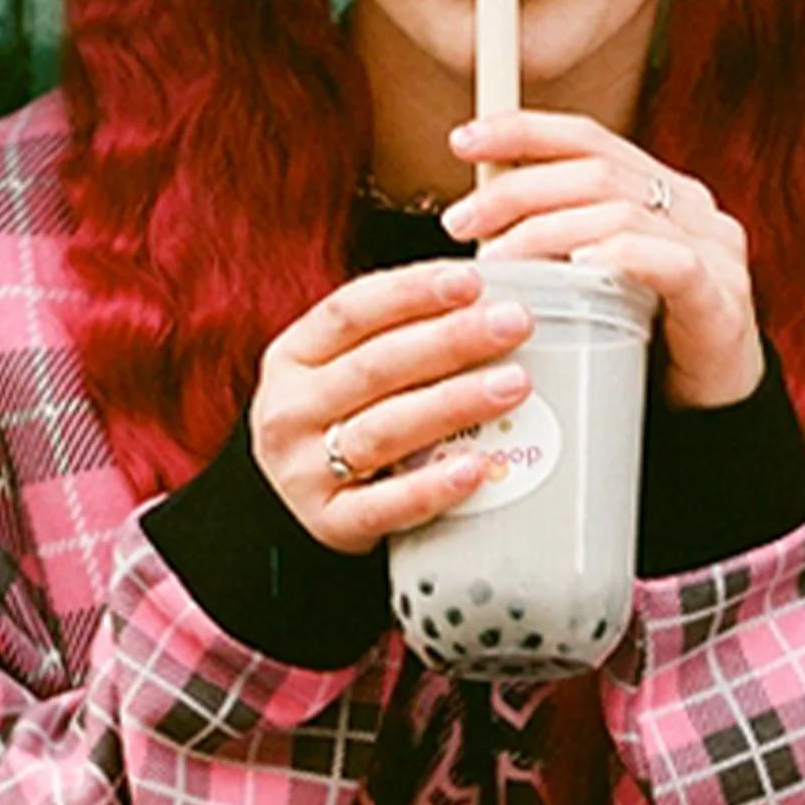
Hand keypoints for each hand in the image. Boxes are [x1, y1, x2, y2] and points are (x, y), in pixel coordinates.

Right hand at [248, 263, 532, 544]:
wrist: (298, 502)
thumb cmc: (345, 417)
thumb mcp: (347, 367)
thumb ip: (402, 334)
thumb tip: (490, 299)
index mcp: (294, 356)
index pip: (350, 311)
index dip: (411, 292)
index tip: (471, 282)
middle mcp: (290, 409)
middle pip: (376, 366)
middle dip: (451, 341)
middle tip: (514, 324)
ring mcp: (303, 470)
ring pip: (383, 430)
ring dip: (453, 403)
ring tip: (514, 385)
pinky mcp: (329, 522)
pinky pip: (384, 507)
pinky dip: (432, 487)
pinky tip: (477, 469)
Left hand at [442, 109, 764, 411]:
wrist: (710, 413)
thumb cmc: (643, 342)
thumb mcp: (595, 277)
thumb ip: (559, 238)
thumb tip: (475, 216)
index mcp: (661, 191)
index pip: (589, 139)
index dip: (524, 131)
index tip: (463, 141)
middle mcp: (692, 208)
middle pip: (596, 170)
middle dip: (518, 190)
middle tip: (462, 222)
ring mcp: (714, 250)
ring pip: (622, 212)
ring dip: (548, 230)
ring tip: (499, 258)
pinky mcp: (722, 300)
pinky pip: (670, 262)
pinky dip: (619, 257)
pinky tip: (577, 268)